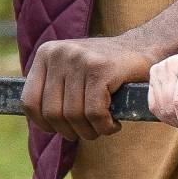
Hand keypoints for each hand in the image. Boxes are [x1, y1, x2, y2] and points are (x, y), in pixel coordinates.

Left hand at [23, 35, 159, 143]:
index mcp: (47, 54)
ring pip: (74, 115)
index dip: (44, 123)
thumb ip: (54, 89)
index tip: (61, 129)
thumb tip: (40, 121)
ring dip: (91, 131)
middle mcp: (60, 53)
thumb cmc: (108, 68)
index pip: (30, 101)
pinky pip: (95, 112)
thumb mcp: (72, 71)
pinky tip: (114, 124)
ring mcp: (81, 59)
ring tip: (103, 128)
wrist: (147, 47)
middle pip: (53, 112)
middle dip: (72, 131)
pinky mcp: (102, 69)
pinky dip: (105, 126)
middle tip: (88, 131)